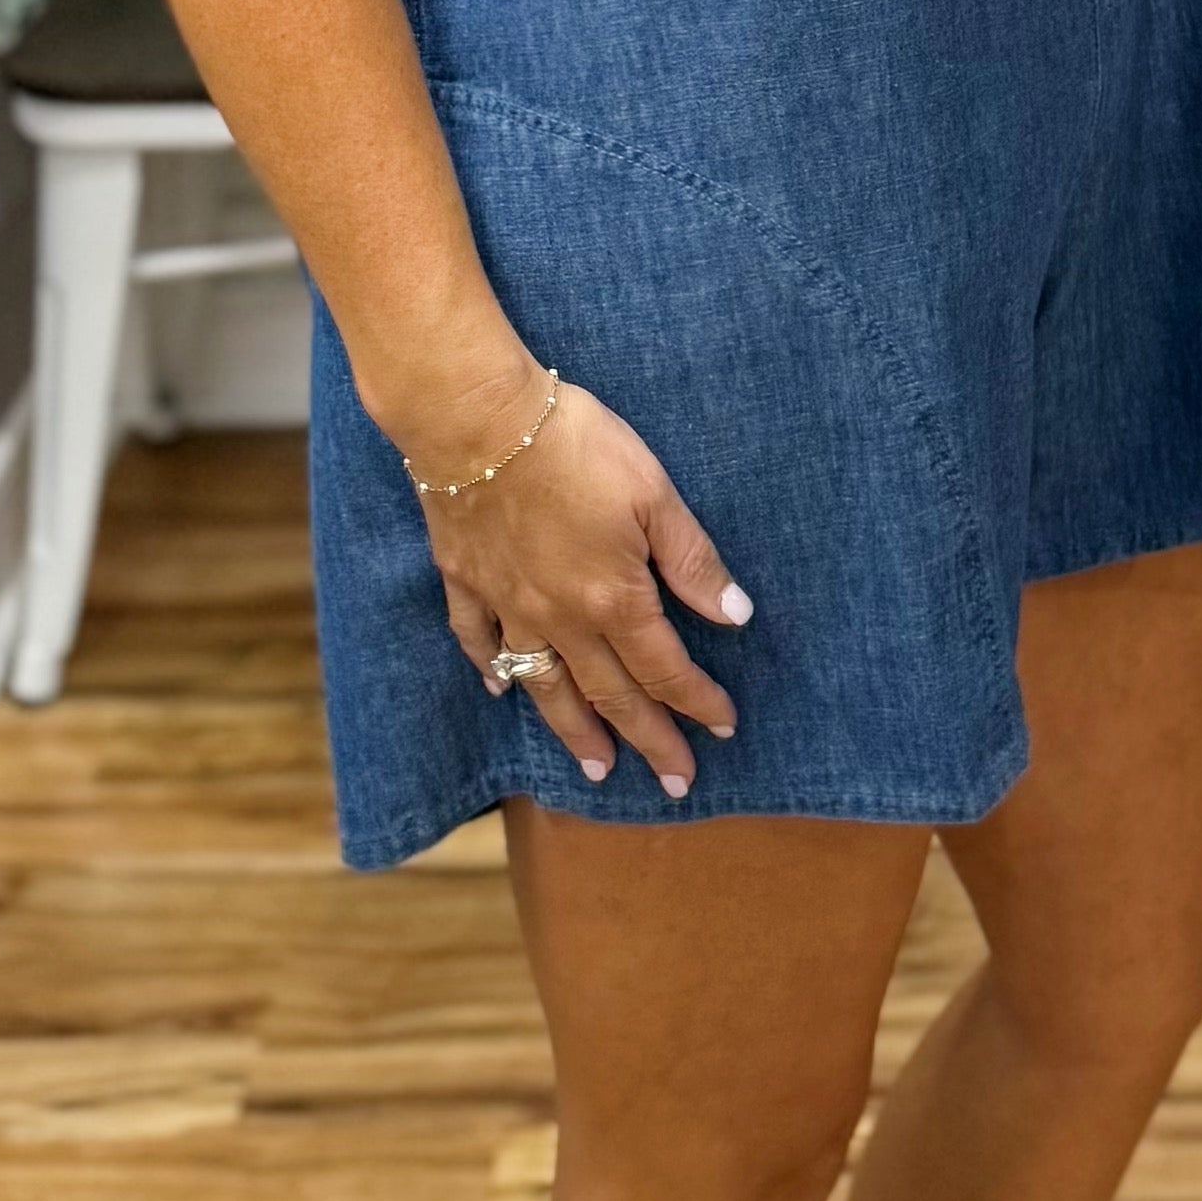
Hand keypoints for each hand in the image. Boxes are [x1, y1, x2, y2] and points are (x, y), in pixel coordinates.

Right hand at [416, 368, 750, 799]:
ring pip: (545, 686)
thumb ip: (692, 560)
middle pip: (611, 694)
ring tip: (597, 767)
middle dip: (649, 740)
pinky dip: (492, 671)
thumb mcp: (653, 493)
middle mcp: (560, 619)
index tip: (724, 729)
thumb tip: (736, 615)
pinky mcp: (465, 581)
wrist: (475, 419)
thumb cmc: (575, 445)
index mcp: (613, 599)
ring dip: (575, 730)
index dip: (698, 702)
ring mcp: (507, 605)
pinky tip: (501, 691)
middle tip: (675, 781)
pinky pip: (478, 641)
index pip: (665, 668)